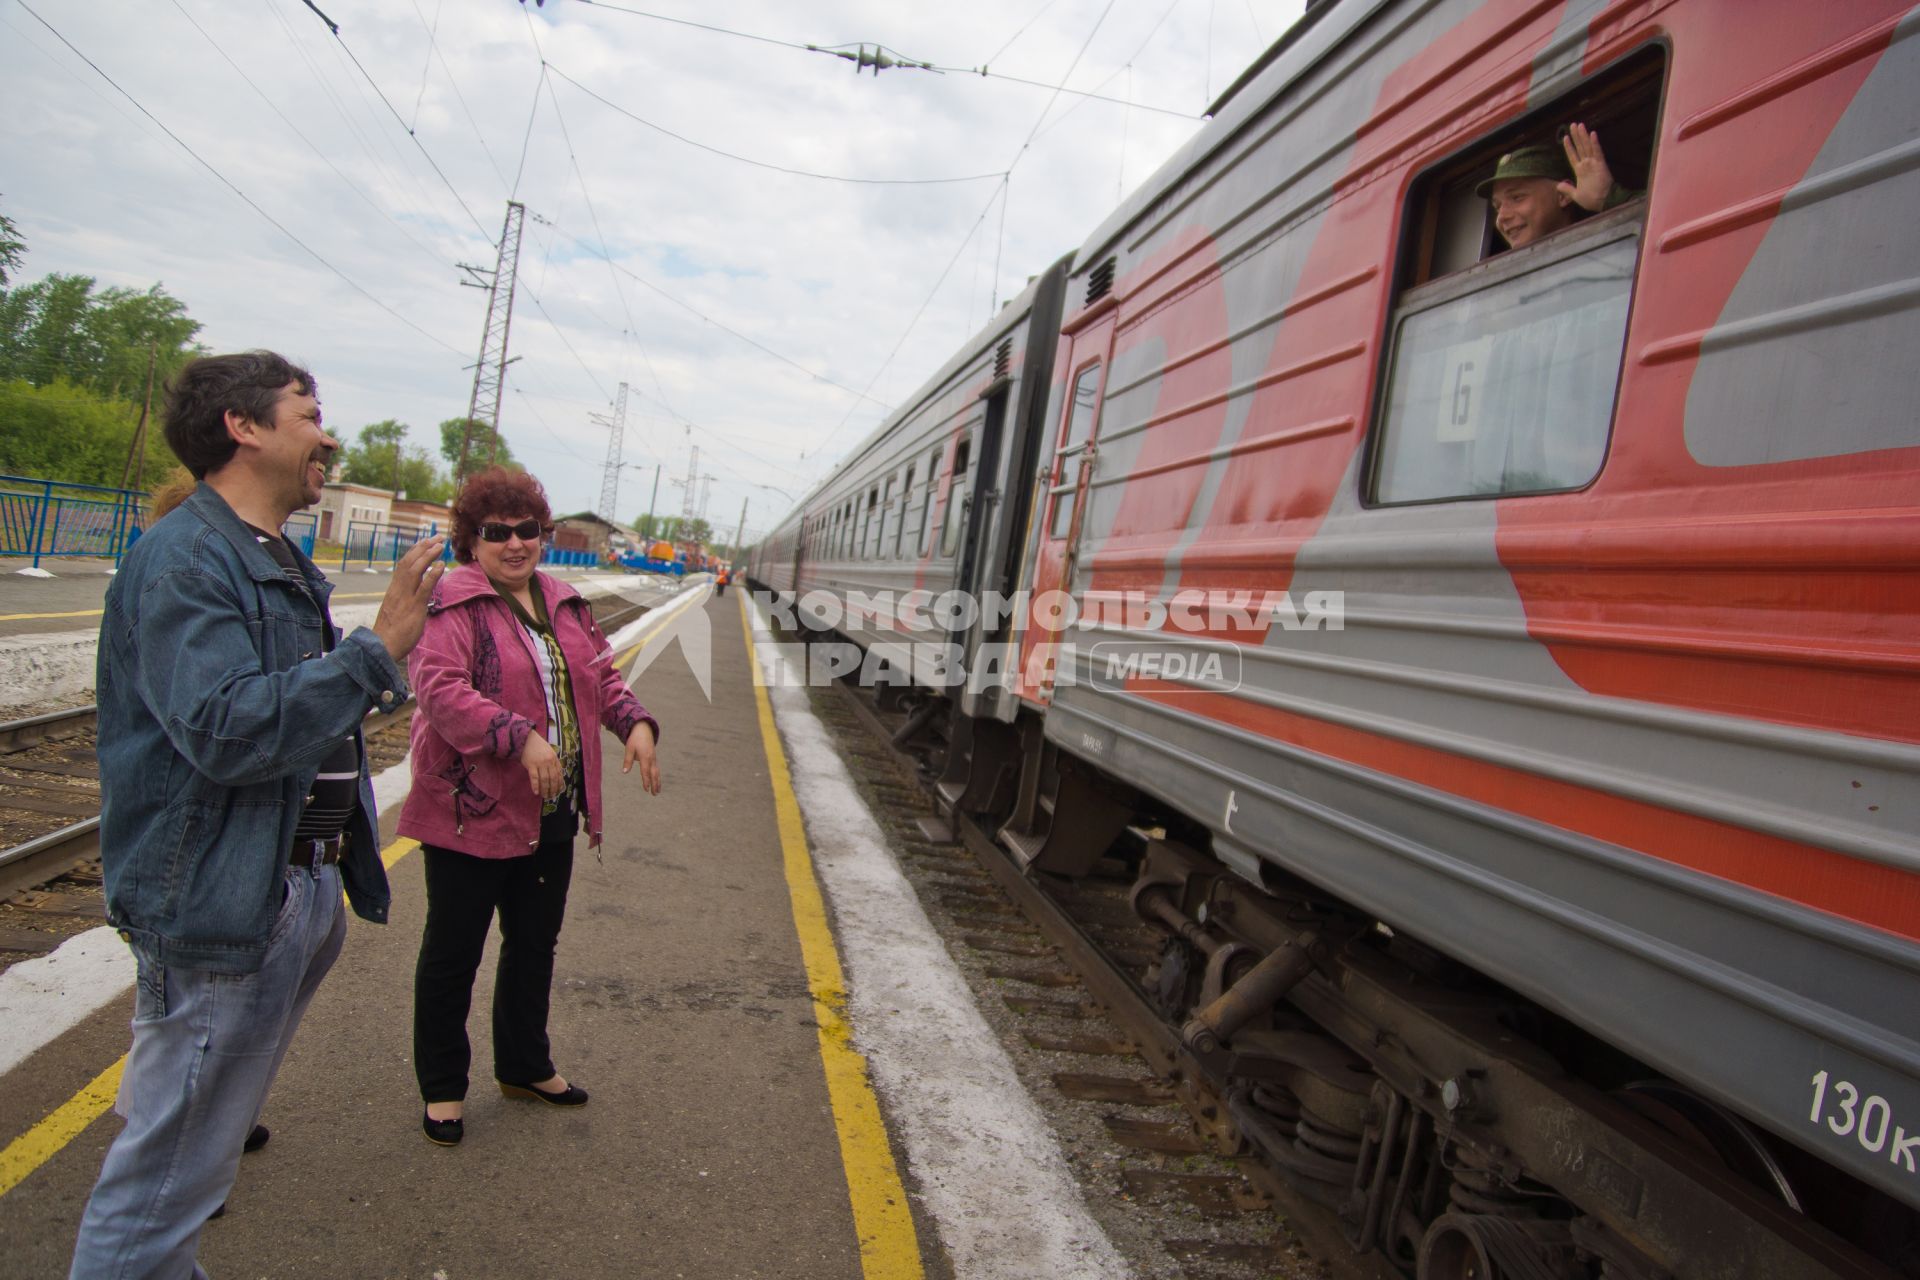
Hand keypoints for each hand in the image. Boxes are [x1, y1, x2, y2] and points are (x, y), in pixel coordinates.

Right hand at [372, 536, 446, 660]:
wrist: (381, 647)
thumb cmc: (390, 633)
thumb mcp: (397, 611)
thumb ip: (406, 600)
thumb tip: (418, 596)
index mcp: (394, 589)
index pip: (404, 564)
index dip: (415, 551)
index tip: (426, 541)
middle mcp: (398, 590)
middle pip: (409, 562)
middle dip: (423, 547)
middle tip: (437, 537)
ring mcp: (405, 597)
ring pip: (415, 570)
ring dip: (428, 556)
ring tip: (440, 546)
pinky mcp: (413, 607)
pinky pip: (423, 587)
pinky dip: (433, 575)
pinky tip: (441, 566)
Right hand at [519, 732, 563, 800]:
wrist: (527, 739)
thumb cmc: (538, 746)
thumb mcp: (550, 752)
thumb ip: (553, 762)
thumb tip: (556, 776)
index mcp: (554, 759)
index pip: (559, 774)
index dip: (559, 784)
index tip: (559, 791)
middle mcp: (549, 761)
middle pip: (553, 778)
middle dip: (553, 789)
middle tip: (552, 796)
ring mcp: (540, 763)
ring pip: (545, 779)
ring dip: (545, 789)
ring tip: (545, 796)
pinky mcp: (531, 765)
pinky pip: (534, 777)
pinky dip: (535, 786)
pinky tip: (536, 792)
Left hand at [622, 722, 659, 795]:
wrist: (644, 729)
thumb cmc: (635, 739)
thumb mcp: (629, 748)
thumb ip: (628, 760)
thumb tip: (625, 772)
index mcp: (645, 757)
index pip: (645, 772)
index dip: (646, 781)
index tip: (646, 789)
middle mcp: (651, 759)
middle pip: (654, 774)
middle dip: (655, 784)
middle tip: (655, 794)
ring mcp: (654, 758)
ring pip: (657, 772)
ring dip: (658, 782)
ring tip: (658, 791)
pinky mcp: (654, 758)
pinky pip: (657, 769)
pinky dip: (657, 776)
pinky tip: (657, 781)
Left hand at [1557, 122, 1615, 212]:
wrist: (1603, 202)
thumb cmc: (1591, 200)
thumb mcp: (1575, 195)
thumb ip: (1567, 189)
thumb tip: (1557, 186)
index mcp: (1580, 170)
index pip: (1573, 155)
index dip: (1569, 146)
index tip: (1565, 137)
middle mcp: (1586, 164)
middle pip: (1580, 147)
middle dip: (1576, 136)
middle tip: (1573, 124)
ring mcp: (1593, 163)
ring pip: (1587, 146)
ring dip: (1583, 136)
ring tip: (1579, 125)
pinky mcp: (1601, 164)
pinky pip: (1597, 152)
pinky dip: (1594, 143)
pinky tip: (1592, 134)